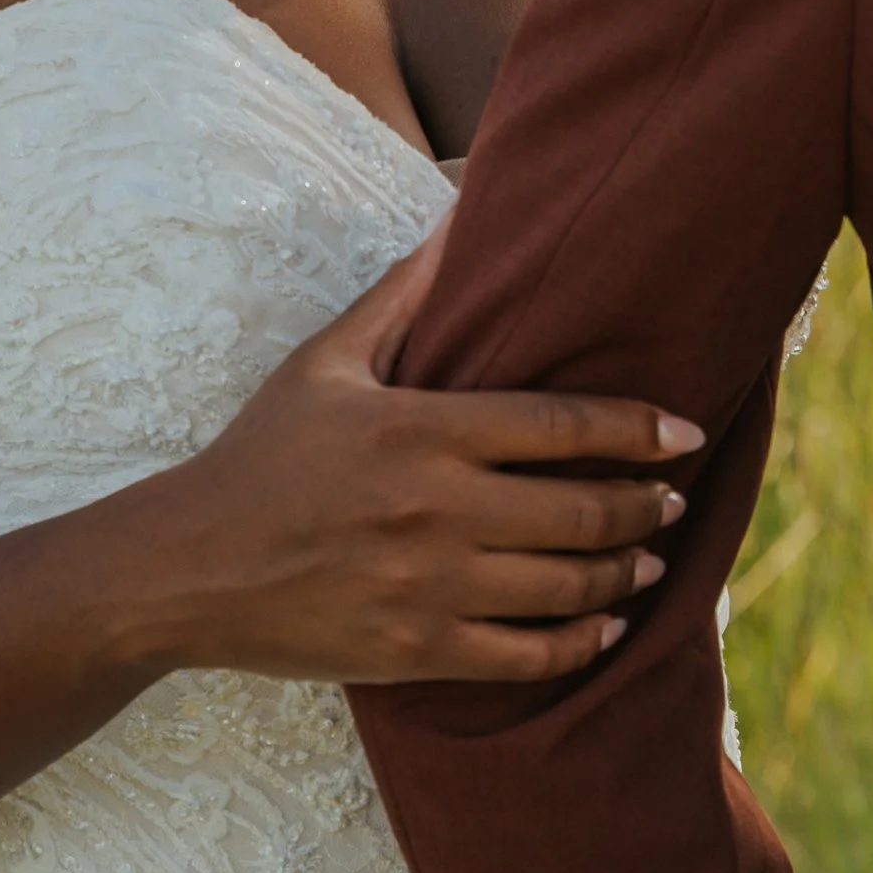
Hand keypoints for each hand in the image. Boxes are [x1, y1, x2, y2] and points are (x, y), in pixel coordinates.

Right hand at [122, 230, 695, 685]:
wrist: (186, 566)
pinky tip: (601, 629)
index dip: (637, 430)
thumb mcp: (326, 360)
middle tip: (675, 500)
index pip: (562, 425)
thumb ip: (404, 295)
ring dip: (623, 575)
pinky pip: (524, 657)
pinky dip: (577, 645)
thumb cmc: (261, 455)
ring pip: (565, 588)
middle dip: (646, 507)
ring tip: (648, 559)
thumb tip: (460, 214)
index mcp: (424, 428)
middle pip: (582, 511)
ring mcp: (429, 587)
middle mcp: (438, 508)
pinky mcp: (415, 652)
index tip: (686, 433)